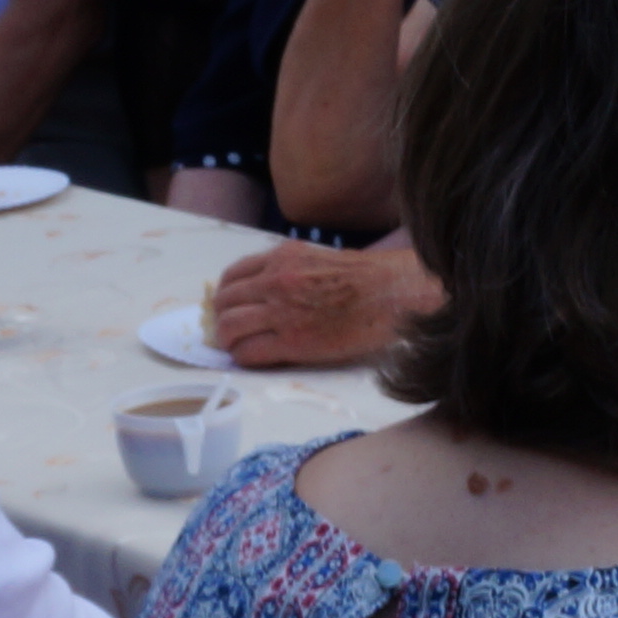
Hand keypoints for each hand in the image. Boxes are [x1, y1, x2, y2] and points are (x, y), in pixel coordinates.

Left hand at [205, 235, 436, 369]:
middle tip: (231, 331)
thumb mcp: (320, 258)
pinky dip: (244, 358)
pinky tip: (254, 359)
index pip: (233, 276)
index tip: (231, 308)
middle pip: (224, 303)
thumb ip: (291, 269)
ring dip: (228, 341)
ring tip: (238, 347)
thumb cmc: (370, 278)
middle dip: (222, 319)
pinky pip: (249, 352)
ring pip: (229, 328)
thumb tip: (271, 289)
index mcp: (283, 257)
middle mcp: (275, 281)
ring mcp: (281, 311)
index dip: (227, 296)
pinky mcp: (292, 342)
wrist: (394, 295)